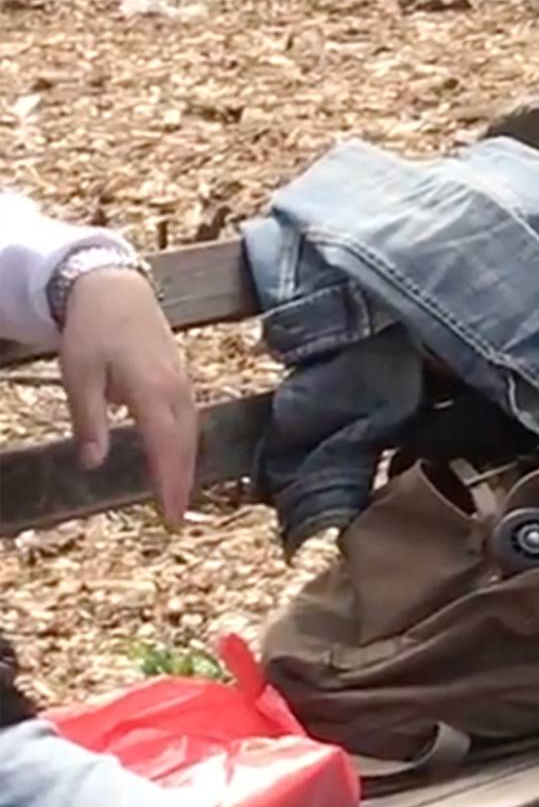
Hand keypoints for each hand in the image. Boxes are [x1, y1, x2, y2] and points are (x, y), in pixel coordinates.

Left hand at [57, 266, 194, 524]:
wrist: (114, 289)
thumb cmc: (90, 332)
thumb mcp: (78, 376)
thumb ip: (89, 420)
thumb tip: (94, 463)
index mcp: (150, 390)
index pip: (164, 447)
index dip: (168, 483)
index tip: (169, 516)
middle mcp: (174, 389)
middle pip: (185, 445)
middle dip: (182, 482)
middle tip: (175, 517)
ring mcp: (182, 382)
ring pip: (192, 433)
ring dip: (187, 466)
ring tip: (179, 494)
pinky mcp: (180, 378)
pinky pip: (190, 418)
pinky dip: (187, 444)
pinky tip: (178, 457)